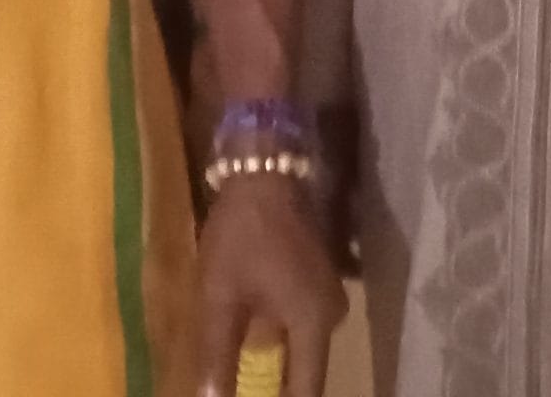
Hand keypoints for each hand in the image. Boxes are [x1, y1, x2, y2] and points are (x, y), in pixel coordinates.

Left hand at [195, 177, 346, 396]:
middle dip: (279, 390)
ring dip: (280, 367)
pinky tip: (257, 344)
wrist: (264, 174)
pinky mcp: (322, 281)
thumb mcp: (220, 298)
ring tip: (249, 378)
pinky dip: (283, 342)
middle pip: (308, 373)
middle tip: (245, 391)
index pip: (306, 391)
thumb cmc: (241, 236)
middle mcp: (332, 316)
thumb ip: (218, 357)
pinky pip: (304, 327)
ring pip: (306, 350)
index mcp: (313, 324)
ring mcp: (330, 296)